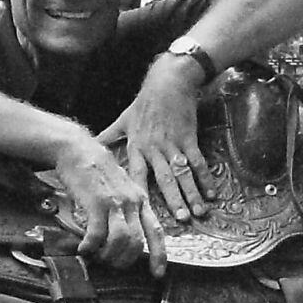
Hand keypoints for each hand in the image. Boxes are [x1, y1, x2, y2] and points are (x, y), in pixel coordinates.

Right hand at [50, 136, 165, 274]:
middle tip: (111, 265)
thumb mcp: (119, 189)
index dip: (159, 255)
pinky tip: (83, 248)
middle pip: (137, 242)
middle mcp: (132, 202)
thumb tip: (124, 237)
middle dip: (124, 260)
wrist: (78, 150)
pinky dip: (90, 247)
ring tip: (97, 256)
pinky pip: (97, 235)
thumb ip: (125, 209)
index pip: (156, 231)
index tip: (158, 274)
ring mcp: (115, 202)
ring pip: (120, 241)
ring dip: (108, 256)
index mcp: (140, 200)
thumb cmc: (96, 172)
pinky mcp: (97, 202)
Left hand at [99, 57, 212, 224]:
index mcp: (137, 147)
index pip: (136, 175)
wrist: (168, 81)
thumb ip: (108, 136)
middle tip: (181, 221)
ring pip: (183, 173)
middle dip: (173, 200)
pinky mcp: (189, 137)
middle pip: (164, 179)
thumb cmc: (144, 102)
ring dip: (192, 193)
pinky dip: (205, 177)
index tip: (138, 214)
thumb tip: (91, 146)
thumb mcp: (123, 119)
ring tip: (199, 212)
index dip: (137, 194)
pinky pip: (198, 161)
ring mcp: (173, 144)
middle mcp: (154, 149)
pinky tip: (212, 193)